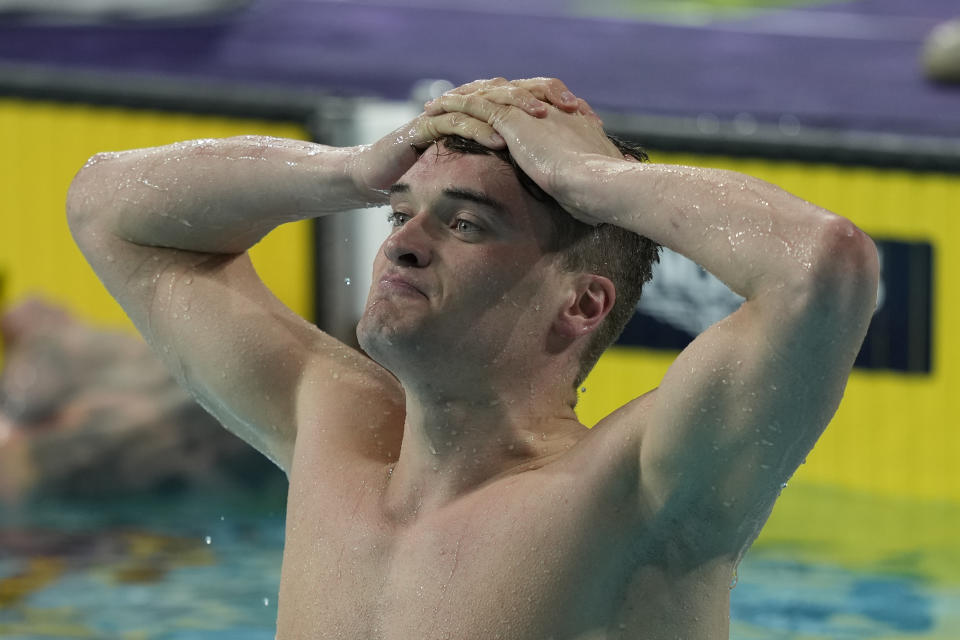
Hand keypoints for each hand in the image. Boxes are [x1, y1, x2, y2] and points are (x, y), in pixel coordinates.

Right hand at [351, 77, 588, 193]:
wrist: (375, 177)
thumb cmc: (422, 175)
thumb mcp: (470, 170)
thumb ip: (503, 166)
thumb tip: (546, 178)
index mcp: (479, 115)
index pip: (520, 99)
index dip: (549, 102)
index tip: (581, 113)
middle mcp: (463, 108)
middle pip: (508, 93)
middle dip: (538, 97)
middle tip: (566, 106)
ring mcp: (443, 114)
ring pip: (484, 103)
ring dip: (514, 110)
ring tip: (539, 119)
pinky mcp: (423, 127)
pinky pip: (455, 123)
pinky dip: (478, 131)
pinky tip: (498, 141)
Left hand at [420, 78, 624, 223]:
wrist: (595, 181)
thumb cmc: (597, 192)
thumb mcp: (587, 186)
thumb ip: (584, 186)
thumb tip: (590, 205)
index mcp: (563, 123)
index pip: (531, 111)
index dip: (510, 113)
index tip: (494, 120)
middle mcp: (545, 110)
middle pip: (505, 96)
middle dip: (479, 98)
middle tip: (457, 103)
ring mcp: (528, 111)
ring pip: (485, 96)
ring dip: (459, 99)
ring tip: (435, 104)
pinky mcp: (512, 118)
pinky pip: (474, 105)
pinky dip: (453, 105)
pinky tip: (434, 109)